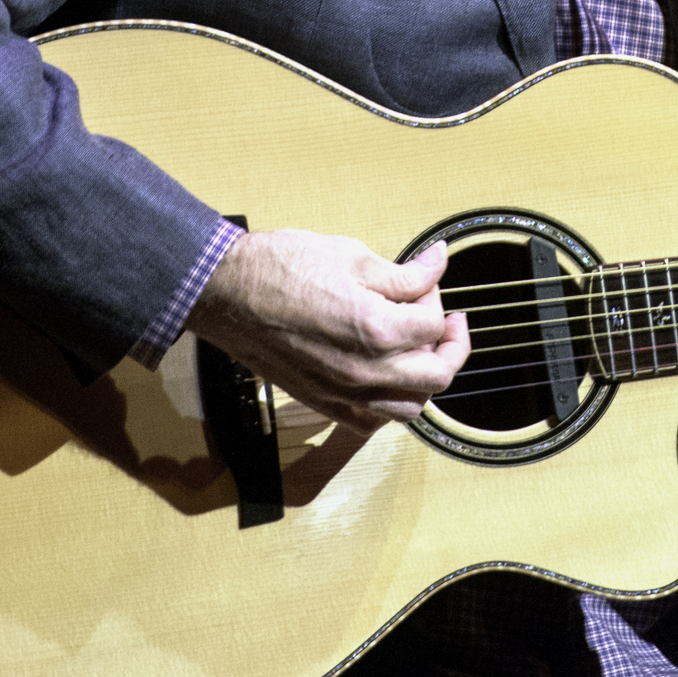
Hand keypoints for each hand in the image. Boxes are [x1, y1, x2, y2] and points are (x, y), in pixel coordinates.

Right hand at [183, 229, 470, 433]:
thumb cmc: (282, 268)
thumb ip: (405, 273)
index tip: (426, 280)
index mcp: (376, 330)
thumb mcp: (353, 256)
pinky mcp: (322, 403)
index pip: (434, 325)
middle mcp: (365, 372)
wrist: (227, 293)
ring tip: (419, 349)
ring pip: (410, 407)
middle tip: (444, 321)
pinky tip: (386, 374)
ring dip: (425, 380)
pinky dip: (390, 402)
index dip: (436, 297)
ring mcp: (343, 394)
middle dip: (450, 345)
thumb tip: (437, 263)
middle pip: (437, 375)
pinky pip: (372, 420)